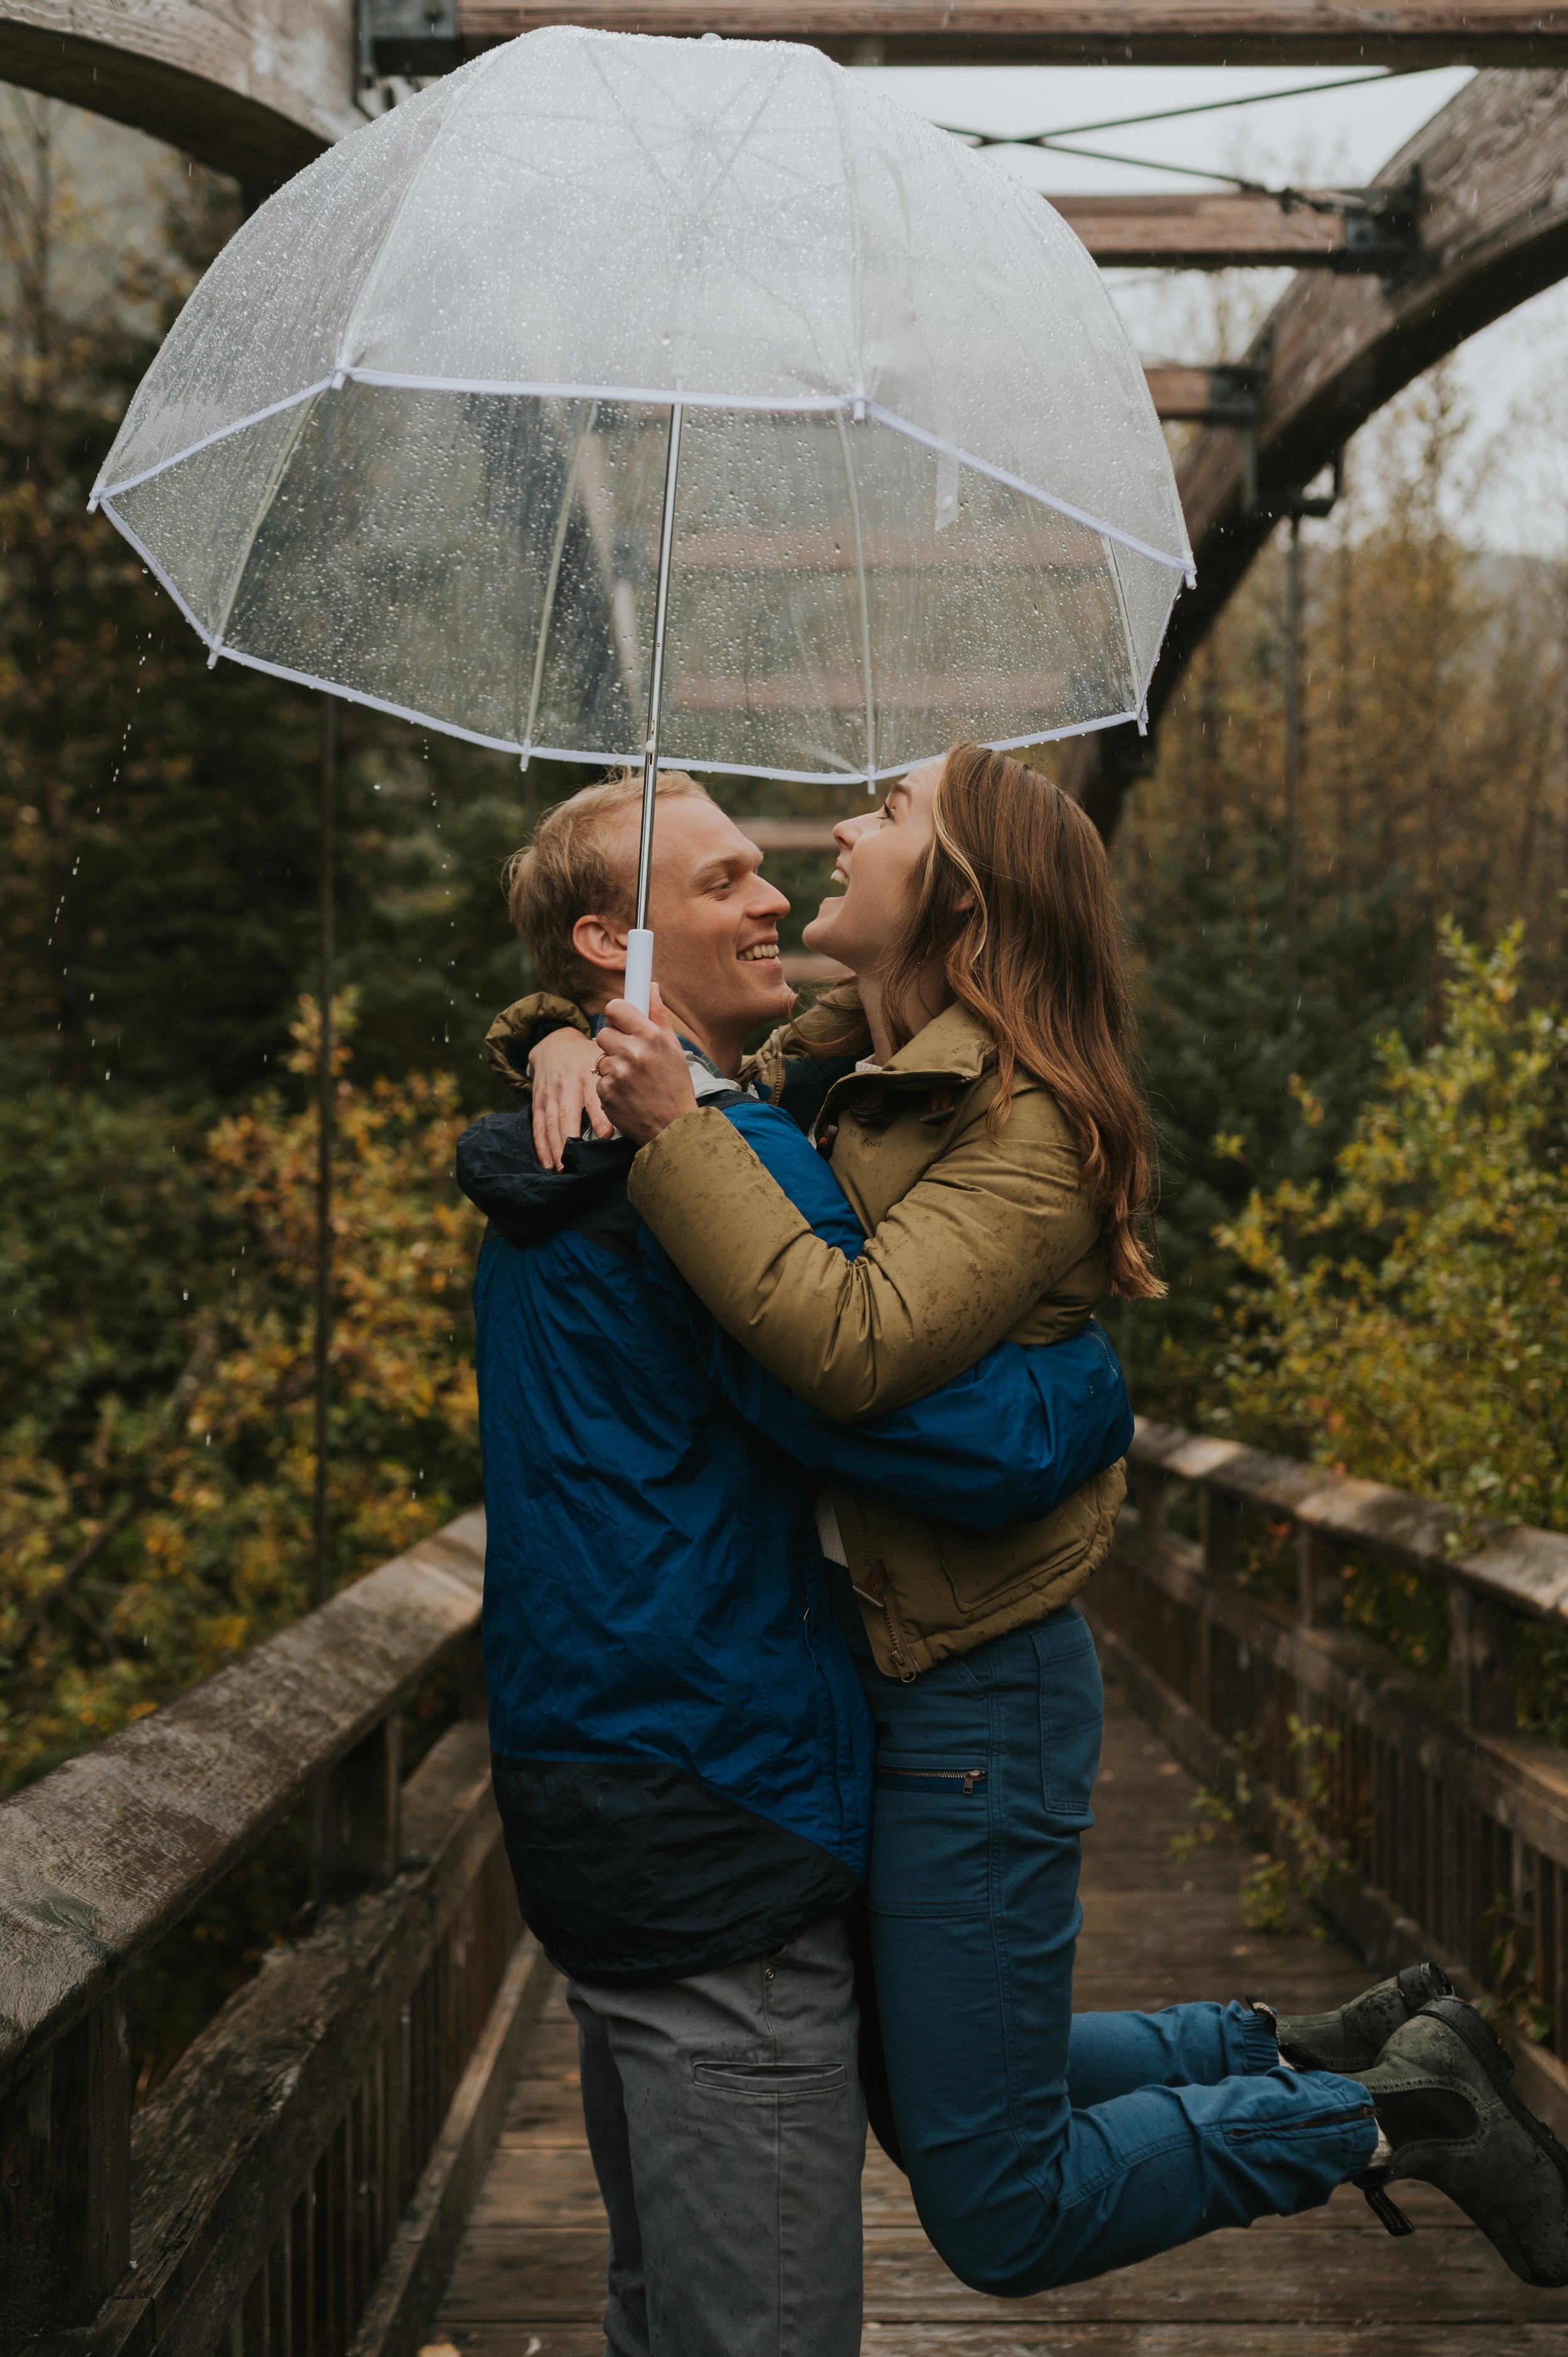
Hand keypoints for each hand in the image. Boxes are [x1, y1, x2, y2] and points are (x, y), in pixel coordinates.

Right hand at [529, 1025, 611, 1168]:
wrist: (555, 1043)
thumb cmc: (588, 1056)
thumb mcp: (604, 1058)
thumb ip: (622, 1074)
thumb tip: (647, 1098)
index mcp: (587, 1075)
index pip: (593, 1098)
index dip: (598, 1117)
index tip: (606, 1135)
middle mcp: (567, 1085)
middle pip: (567, 1115)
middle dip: (572, 1139)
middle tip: (580, 1162)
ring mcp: (551, 1093)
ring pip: (552, 1123)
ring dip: (556, 1148)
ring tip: (563, 1168)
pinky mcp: (538, 1100)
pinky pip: (539, 1125)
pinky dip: (541, 1145)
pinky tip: (548, 1163)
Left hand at [594, 986, 699, 1142]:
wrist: (671, 1128)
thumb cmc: (675, 1086)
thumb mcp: (672, 1049)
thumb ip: (657, 1016)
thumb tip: (651, 987)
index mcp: (650, 1036)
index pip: (614, 1008)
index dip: (617, 1015)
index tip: (622, 1022)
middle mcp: (631, 1052)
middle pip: (603, 1033)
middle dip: (614, 1043)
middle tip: (631, 1056)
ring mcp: (616, 1074)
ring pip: (600, 1058)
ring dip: (612, 1066)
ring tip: (633, 1080)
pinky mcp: (605, 1093)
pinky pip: (599, 1080)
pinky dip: (610, 1086)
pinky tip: (628, 1094)